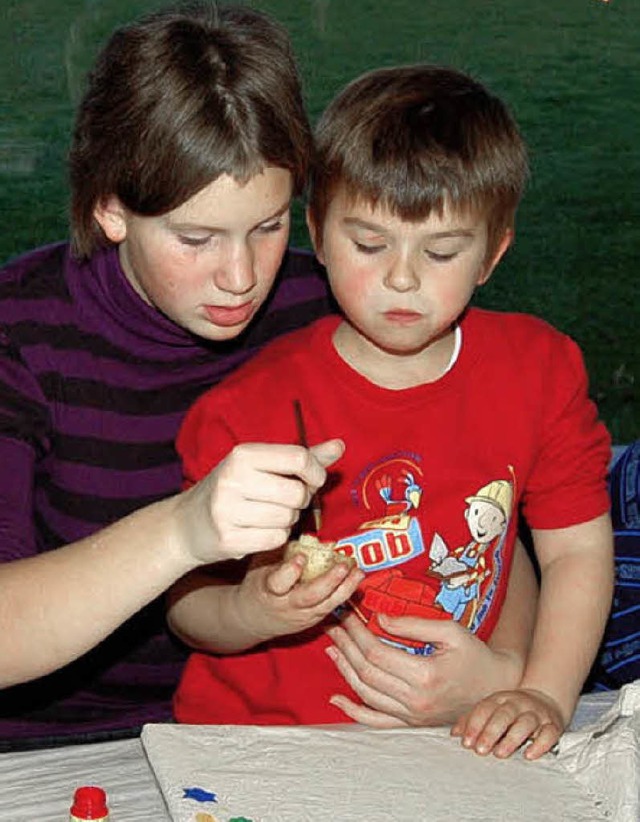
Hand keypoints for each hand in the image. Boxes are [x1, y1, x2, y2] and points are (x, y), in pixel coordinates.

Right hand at [177, 439, 343, 562]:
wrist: (186, 525)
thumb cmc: (233, 490)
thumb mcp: (261, 466)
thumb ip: (302, 457)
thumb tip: (340, 445)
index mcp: (243, 454)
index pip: (298, 458)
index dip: (315, 472)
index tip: (311, 480)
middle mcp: (233, 479)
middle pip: (297, 493)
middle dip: (299, 501)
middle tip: (283, 501)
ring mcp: (227, 510)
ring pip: (288, 519)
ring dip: (287, 520)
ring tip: (267, 515)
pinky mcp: (228, 539)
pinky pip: (276, 539)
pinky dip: (275, 537)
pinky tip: (259, 531)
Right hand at [234, 553, 363, 641]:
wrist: (252, 618)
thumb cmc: (257, 585)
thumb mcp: (259, 565)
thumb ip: (279, 551)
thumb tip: (301, 532)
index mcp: (269, 590)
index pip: (280, 583)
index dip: (291, 571)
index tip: (302, 556)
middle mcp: (287, 606)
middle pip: (310, 597)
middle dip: (329, 581)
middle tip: (343, 565)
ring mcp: (302, 616)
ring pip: (326, 605)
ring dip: (345, 588)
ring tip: (358, 572)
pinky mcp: (313, 620)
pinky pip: (331, 608)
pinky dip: (344, 593)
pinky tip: (355, 580)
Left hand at [324, 613, 522, 726]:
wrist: (496, 687)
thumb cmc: (475, 655)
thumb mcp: (451, 631)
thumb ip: (413, 625)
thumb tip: (380, 620)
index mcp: (426, 675)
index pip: (377, 653)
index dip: (357, 633)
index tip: (347, 614)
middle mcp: (415, 701)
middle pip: (366, 672)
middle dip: (346, 646)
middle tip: (334, 625)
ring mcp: (412, 716)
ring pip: (366, 694)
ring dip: (344, 670)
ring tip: (333, 647)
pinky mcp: (411, 724)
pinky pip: (375, 721)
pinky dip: (353, 711)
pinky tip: (335, 699)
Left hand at [451, 688, 564, 759]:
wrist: (545, 700)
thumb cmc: (512, 710)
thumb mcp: (492, 709)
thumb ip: (473, 720)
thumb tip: (454, 733)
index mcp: (500, 699)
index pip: (485, 709)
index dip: (475, 724)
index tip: (466, 742)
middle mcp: (518, 704)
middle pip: (504, 715)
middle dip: (490, 732)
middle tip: (480, 750)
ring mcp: (536, 714)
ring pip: (525, 723)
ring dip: (511, 739)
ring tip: (500, 753)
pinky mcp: (553, 725)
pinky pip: (549, 733)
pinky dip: (540, 744)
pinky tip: (529, 755)